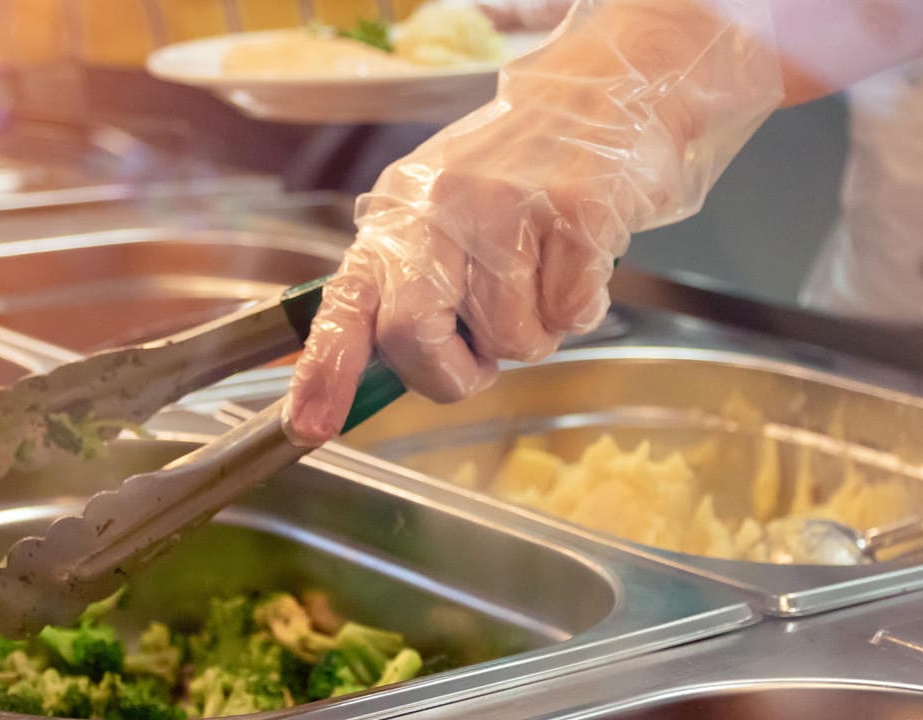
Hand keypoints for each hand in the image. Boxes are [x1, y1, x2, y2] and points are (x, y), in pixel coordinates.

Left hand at [285, 0, 783, 445]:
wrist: (611, 89)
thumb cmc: (524, 175)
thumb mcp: (444, 217)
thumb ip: (411, 286)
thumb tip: (383, 371)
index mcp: (398, 216)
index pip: (344, 303)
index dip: (325, 371)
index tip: (310, 427)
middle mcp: (439, 208)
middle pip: (413, 337)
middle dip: (451, 374)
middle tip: (481, 360)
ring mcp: (506, 208)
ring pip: (512, 342)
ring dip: (536, 331)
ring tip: (546, 273)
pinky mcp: (574, 214)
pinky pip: (572, 315)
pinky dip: (583, 307)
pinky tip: (581, 261)